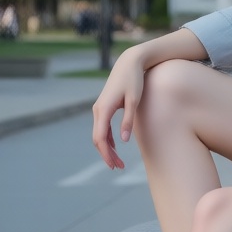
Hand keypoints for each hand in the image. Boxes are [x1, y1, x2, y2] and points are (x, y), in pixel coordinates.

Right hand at [91, 47, 145, 168]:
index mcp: (104, 109)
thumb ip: (128, 121)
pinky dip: (107, 139)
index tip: (115, 166)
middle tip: (119, 168)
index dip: (106, 154)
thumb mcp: (134, 101)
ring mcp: (99, 108)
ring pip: (98, 134)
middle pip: (97, 139)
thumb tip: (122, 141)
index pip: (100, 138)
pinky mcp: (103, 107)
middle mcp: (98, 110)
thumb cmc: (134, 80)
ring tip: (118, 161)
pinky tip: (115, 146)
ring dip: (107, 149)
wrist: (129, 63)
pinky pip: (102, 127)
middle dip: (106, 155)